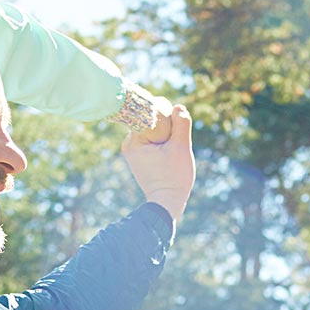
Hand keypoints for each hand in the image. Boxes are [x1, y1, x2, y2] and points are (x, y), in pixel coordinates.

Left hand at [122, 105, 193, 221]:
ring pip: (152, 130)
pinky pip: (151, 140)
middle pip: (150, 120)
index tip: (176, 121)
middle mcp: (129, 144)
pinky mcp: (139, 157)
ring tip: (173, 147)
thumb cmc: (174, 177)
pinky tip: (170, 152)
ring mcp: (132, 151)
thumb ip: (181, 124)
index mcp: (134, 140)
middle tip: (177, 137)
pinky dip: (162, 141)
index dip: (165, 112)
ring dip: (165, 133)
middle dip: (166, 124)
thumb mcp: (180, 148)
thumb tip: (178, 107)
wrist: (167, 203)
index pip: (148, 112)